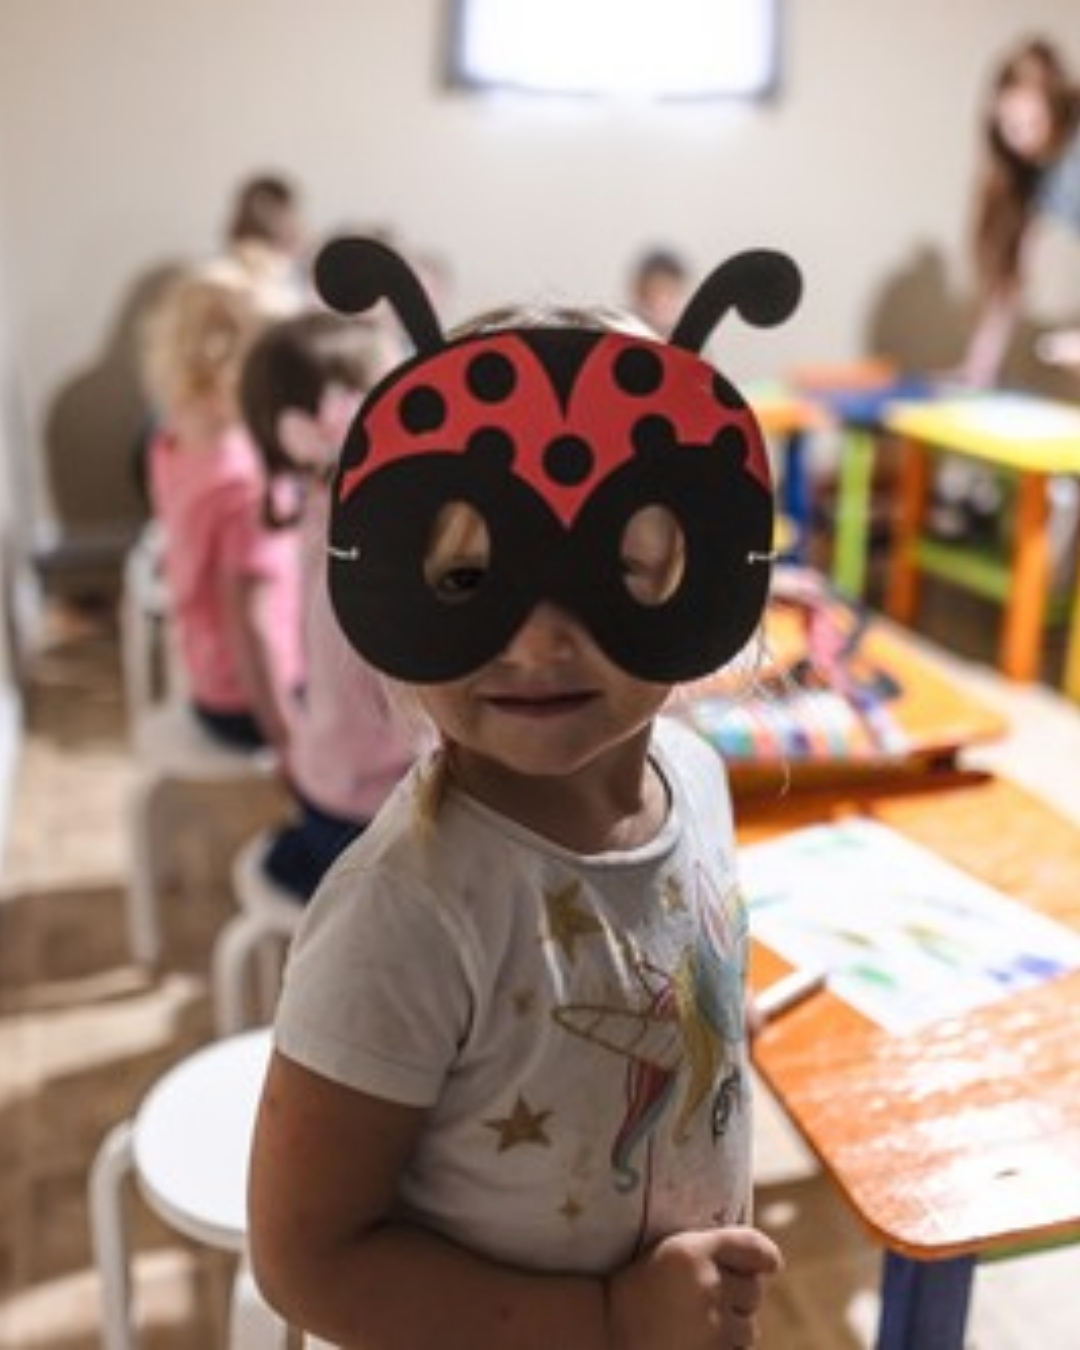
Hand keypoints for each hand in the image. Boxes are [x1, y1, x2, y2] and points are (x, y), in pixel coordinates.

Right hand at [606, 1225, 782, 1349]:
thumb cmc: (638, 1288)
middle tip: (708, 1301)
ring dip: (733, 1328)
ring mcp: (712, 1327)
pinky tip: (698, 1342)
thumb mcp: (670, 1252)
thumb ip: (713, 1251)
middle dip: (739, 1297)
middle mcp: (707, 1285)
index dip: (764, 1257)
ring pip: (748, 1329)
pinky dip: (725, 1349)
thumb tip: (769, 1262)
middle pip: (753, 1291)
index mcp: (692, 1250)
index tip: (768, 1265)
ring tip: (699, 1327)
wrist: (607, 1332)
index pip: (753, 1247)